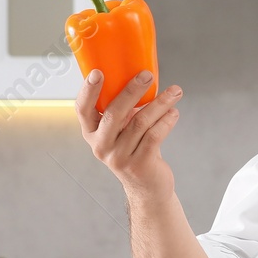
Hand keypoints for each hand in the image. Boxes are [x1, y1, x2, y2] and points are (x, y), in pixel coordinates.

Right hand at [76, 69, 180, 200]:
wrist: (146, 185)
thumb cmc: (134, 148)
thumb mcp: (121, 129)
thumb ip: (123, 108)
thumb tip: (140, 75)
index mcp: (92, 132)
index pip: (82, 109)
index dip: (88, 91)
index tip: (98, 72)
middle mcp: (101, 146)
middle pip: (114, 114)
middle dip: (131, 91)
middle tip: (147, 75)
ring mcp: (119, 157)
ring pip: (140, 123)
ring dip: (159, 104)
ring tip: (175, 92)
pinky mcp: (140, 165)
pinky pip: (154, 136)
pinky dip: (166, 121)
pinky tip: (174, 112)